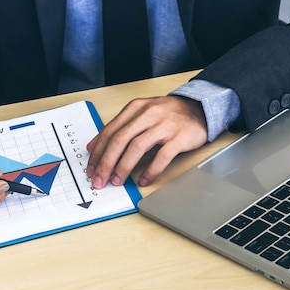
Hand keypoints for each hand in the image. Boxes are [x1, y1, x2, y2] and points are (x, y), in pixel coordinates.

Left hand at [86, 96, 207, 187]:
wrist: (198, 108)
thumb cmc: (166, 114)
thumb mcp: (140, 114)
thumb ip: (118, 128)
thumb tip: (94, 147)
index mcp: (135, 108)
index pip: (109, 131)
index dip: (98, 152)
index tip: (91, 168)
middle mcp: (147, 114)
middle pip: (120, 140)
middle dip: (106, 162)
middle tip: (100, 180)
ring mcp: (164, 125)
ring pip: (137, 147)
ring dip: (124, 167)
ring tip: (117, 181)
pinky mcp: (180, 136)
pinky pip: (162, 156)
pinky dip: (151, 170)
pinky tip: (143, 180)